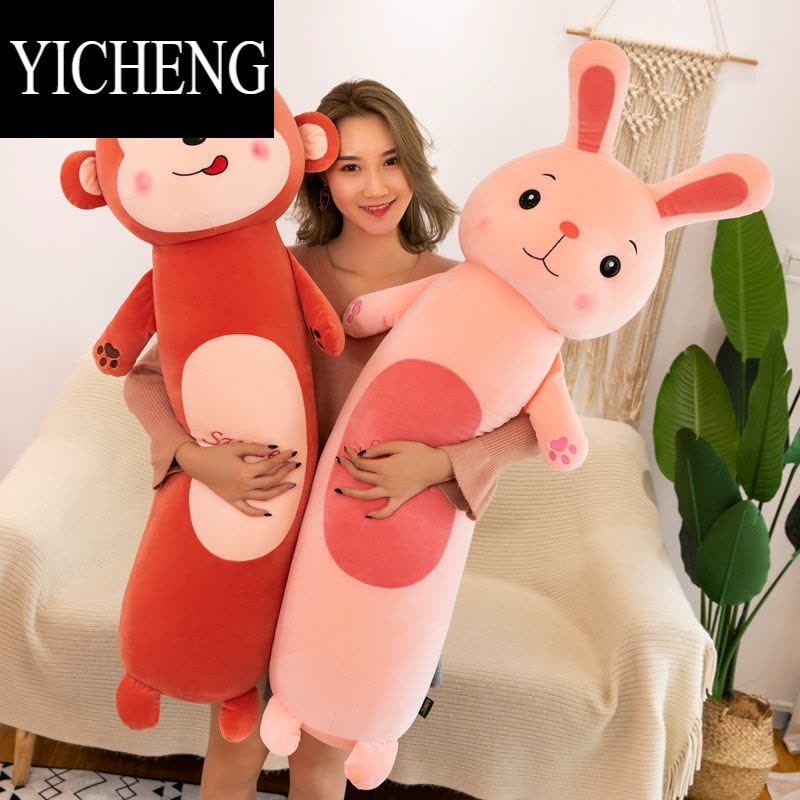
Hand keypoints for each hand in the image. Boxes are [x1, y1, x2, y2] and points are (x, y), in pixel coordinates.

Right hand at [175, 441, 300, 517]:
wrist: (198, 465)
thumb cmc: (217, 454)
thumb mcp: (236, 447)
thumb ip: (255, 448)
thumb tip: (273, 449)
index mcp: (245, 471)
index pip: (270, 465)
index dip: (282, 458)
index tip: (292, 452)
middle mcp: (244, 485)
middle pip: (270, 480)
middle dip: (285, 472)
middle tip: (294, 464)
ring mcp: (239, 495)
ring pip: (264, 496)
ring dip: (279, 491)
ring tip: (291, 484)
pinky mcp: (233, 500)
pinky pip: (247, 510)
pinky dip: (257, 513)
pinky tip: (268, 513)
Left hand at [335, 441, 453, 518]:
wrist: (436, 466)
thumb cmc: (418, 452)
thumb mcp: (398, 445)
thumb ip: (379, 449)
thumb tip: (363, 454)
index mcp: (383, 467)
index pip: (361, 462)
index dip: (351, 455)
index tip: (347, 449)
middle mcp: (384, 481)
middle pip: (360, 476)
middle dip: (348, 467)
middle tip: (341, 461)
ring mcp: (391, 492)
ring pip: (366, 496)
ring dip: (351, 493)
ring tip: (339, 490)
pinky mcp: (400, 499)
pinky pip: (387, 511)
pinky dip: (377, 515)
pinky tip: (368, 515)